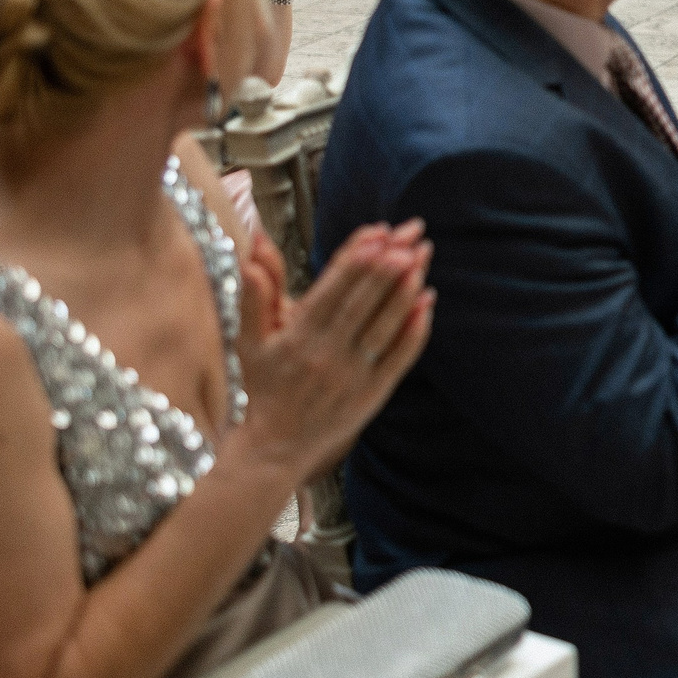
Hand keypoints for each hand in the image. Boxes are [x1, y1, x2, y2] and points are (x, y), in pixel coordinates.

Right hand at [228, 221, 432, 479]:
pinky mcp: (374, 393)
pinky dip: (415, 329)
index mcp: (297, 337)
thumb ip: (256, 294)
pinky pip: (399, 357)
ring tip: (422, 256)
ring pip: (384, 325)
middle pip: (362, 301)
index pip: (331, 288)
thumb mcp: (250, 341)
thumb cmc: (266, 387)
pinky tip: (427, 302)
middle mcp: (326, 353)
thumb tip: (254, 246)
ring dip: (405, 290)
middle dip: (388, 263)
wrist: (277, 446)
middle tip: (411, 232)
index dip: (355, 258)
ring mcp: (353, 374)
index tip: (377, 231)